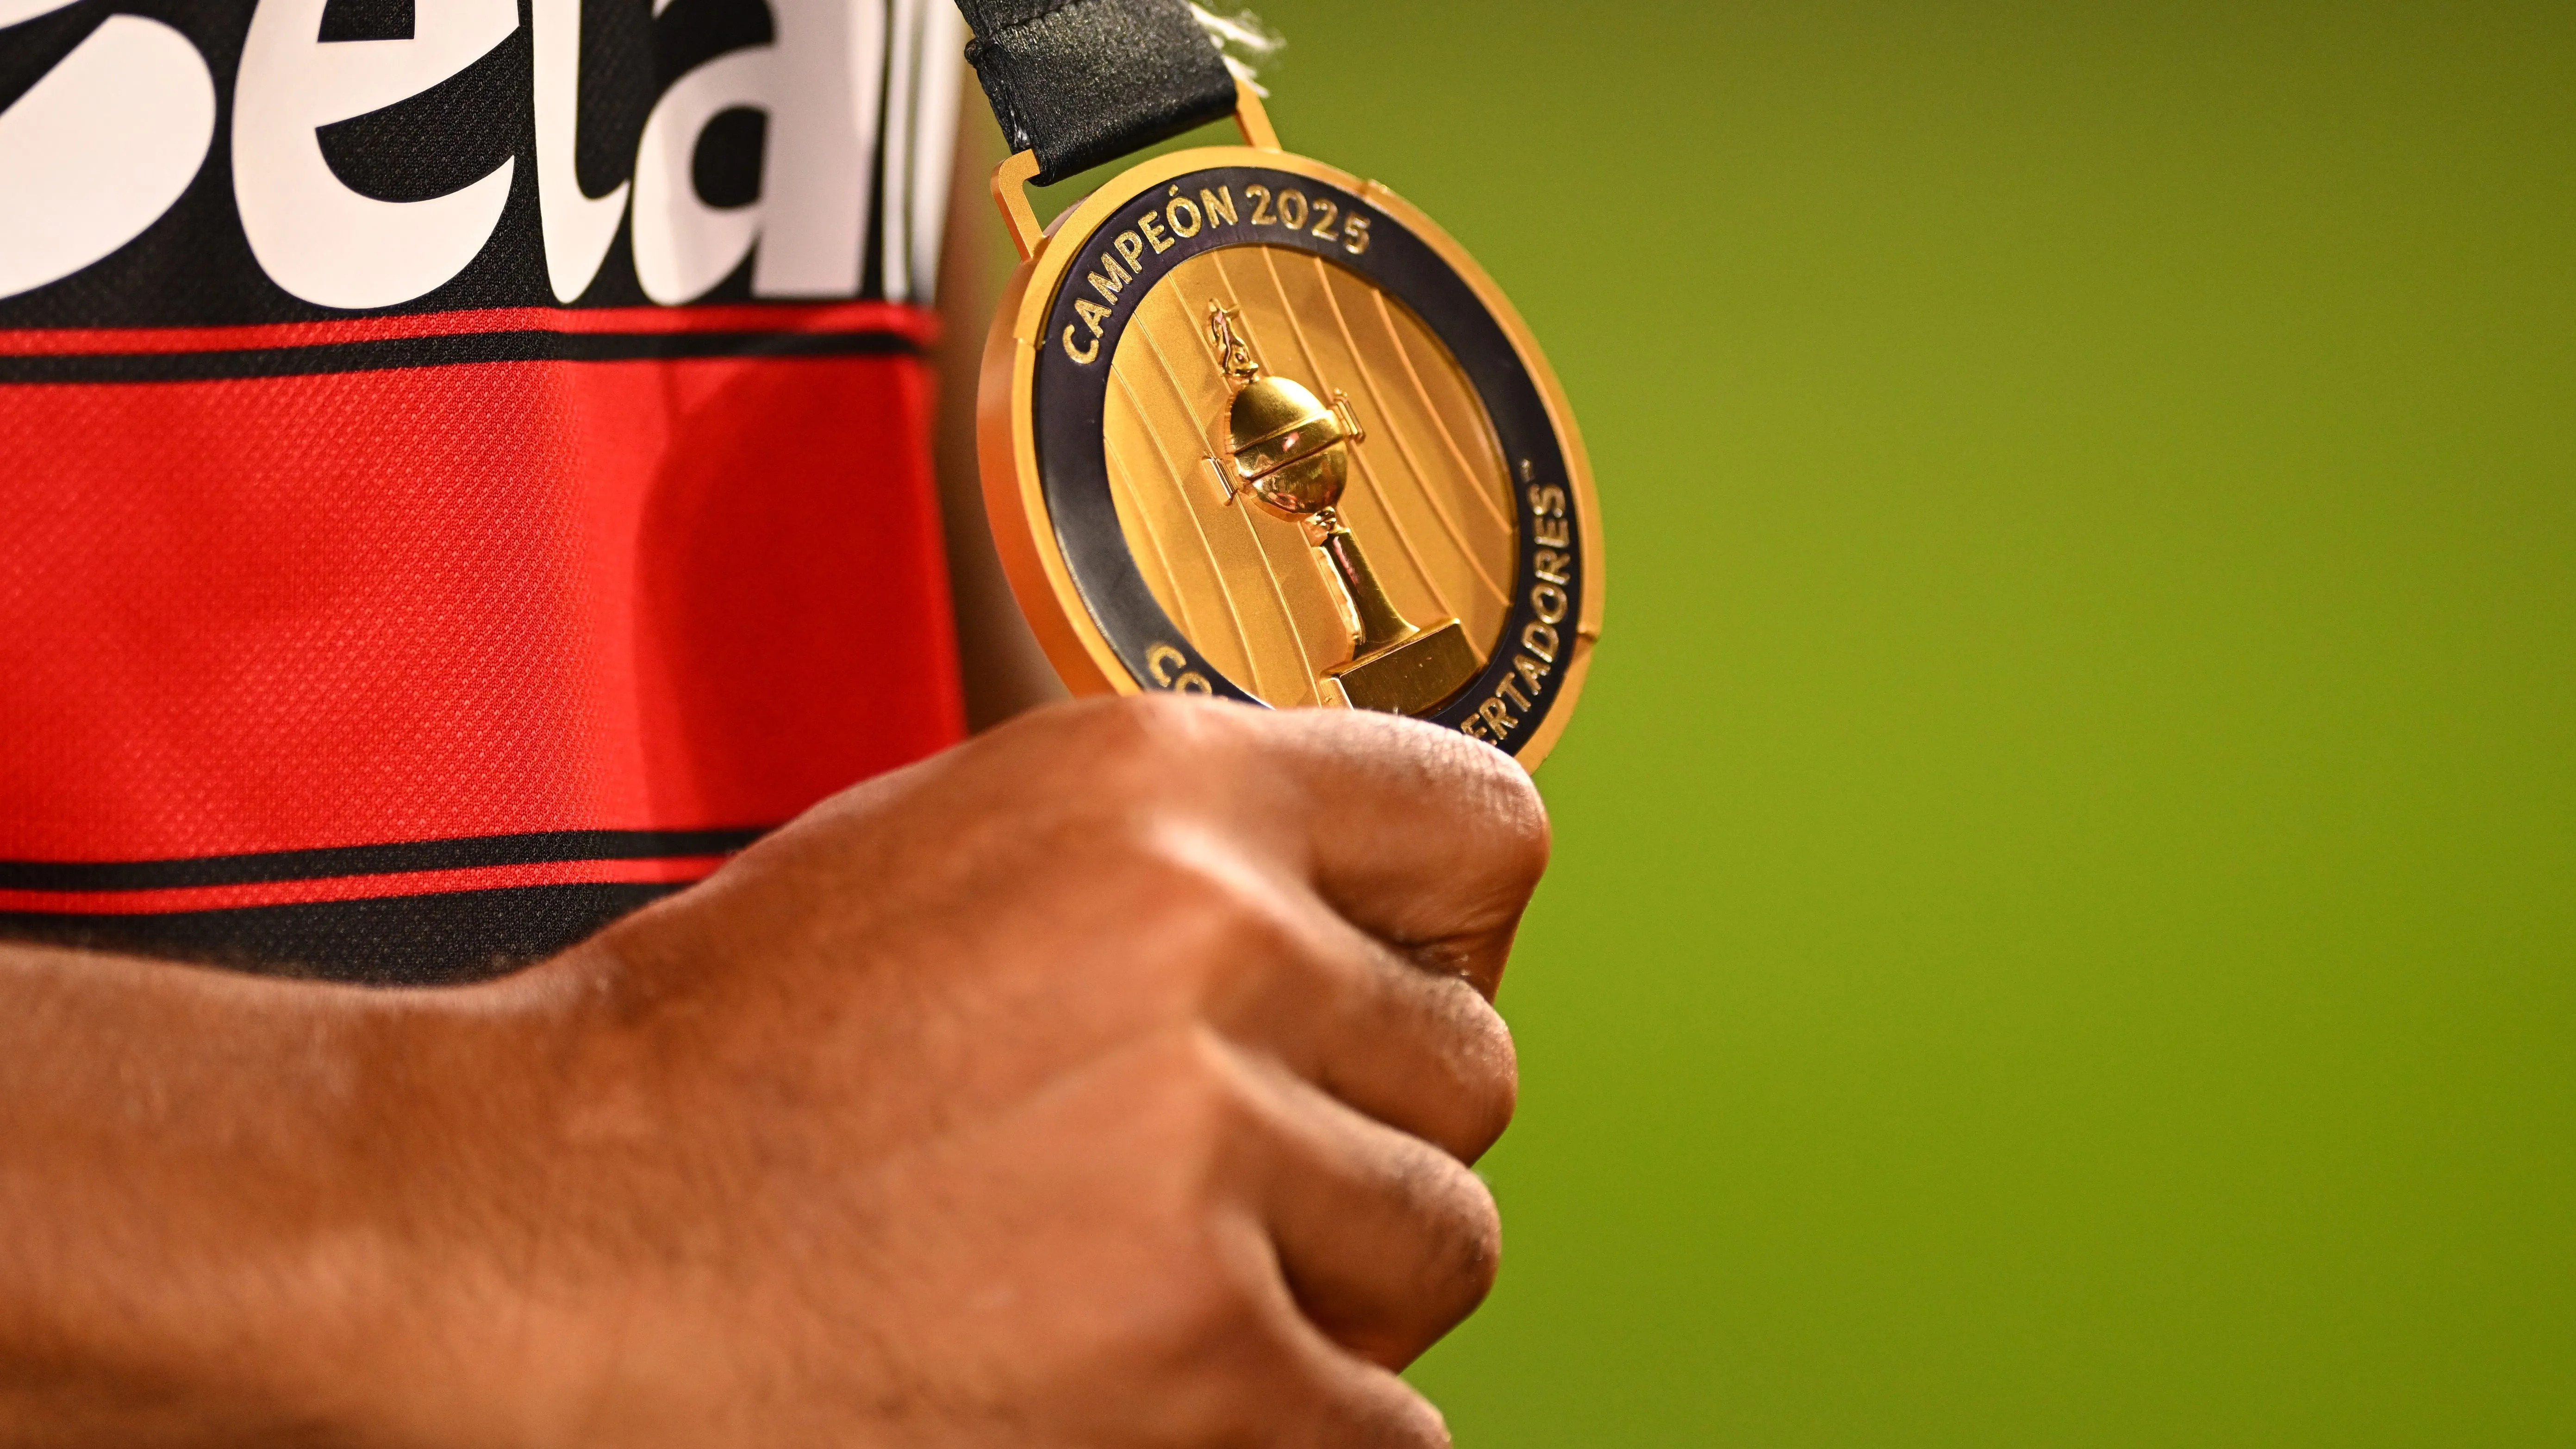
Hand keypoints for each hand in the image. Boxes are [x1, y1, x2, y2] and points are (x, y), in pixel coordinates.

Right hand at [411, 696, 1546, 1446]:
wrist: (552, 1232)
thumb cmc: (733, 1055)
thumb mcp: (971, 850)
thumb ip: (1188, 868)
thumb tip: (1361, 929)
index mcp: (1156, 788)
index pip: (1483, 831)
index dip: (1447, 931)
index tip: (1395, 992)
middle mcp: (1206, 942)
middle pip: (1469, 1069)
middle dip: (1364, 1133)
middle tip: (1214, 1172)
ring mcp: (1206, 1156)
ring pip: (1442, 1243)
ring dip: (1335, 1283)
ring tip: (1152, 1273)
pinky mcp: (1201, 1356)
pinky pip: (1384, 1416)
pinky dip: (1291, 1420)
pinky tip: (1144, 1374)